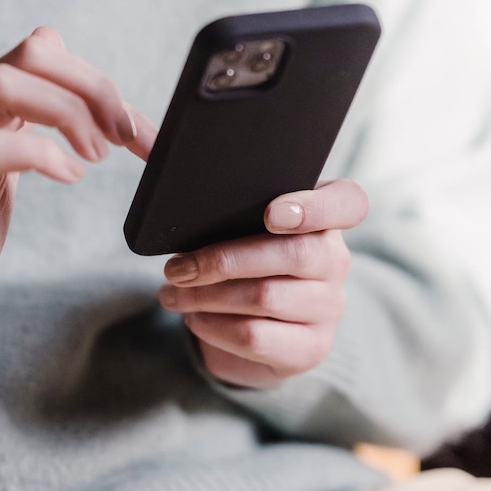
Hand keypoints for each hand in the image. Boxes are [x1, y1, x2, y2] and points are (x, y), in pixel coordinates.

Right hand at [0, 27, 156, 361]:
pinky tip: (67, 177)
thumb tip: (81, 102)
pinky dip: (41, 155)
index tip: (138, 131)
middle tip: (126, 137)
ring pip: (7, 83)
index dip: (99, 82)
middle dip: (94, 88)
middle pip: (32, 53)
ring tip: (94, 157)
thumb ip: (28, 133)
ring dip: (69, 113)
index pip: (43, 53)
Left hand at [158, 179, 367, 387]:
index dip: (315, 206)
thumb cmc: (240, 266)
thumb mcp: (231, 226)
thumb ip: (205, 190)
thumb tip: (142, 141)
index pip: (349, 202)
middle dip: (222, 259)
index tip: (273, 212)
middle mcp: (335, 261)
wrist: (257, 336)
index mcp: (324, 219)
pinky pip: (255, 335)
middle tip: (175, 267)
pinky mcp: (310, 349)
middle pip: (292, 253)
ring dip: (205, 295)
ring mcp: (328, 308)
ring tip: (171, 291)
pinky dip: (212, 325)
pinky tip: (193, 317)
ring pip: (264, 297)